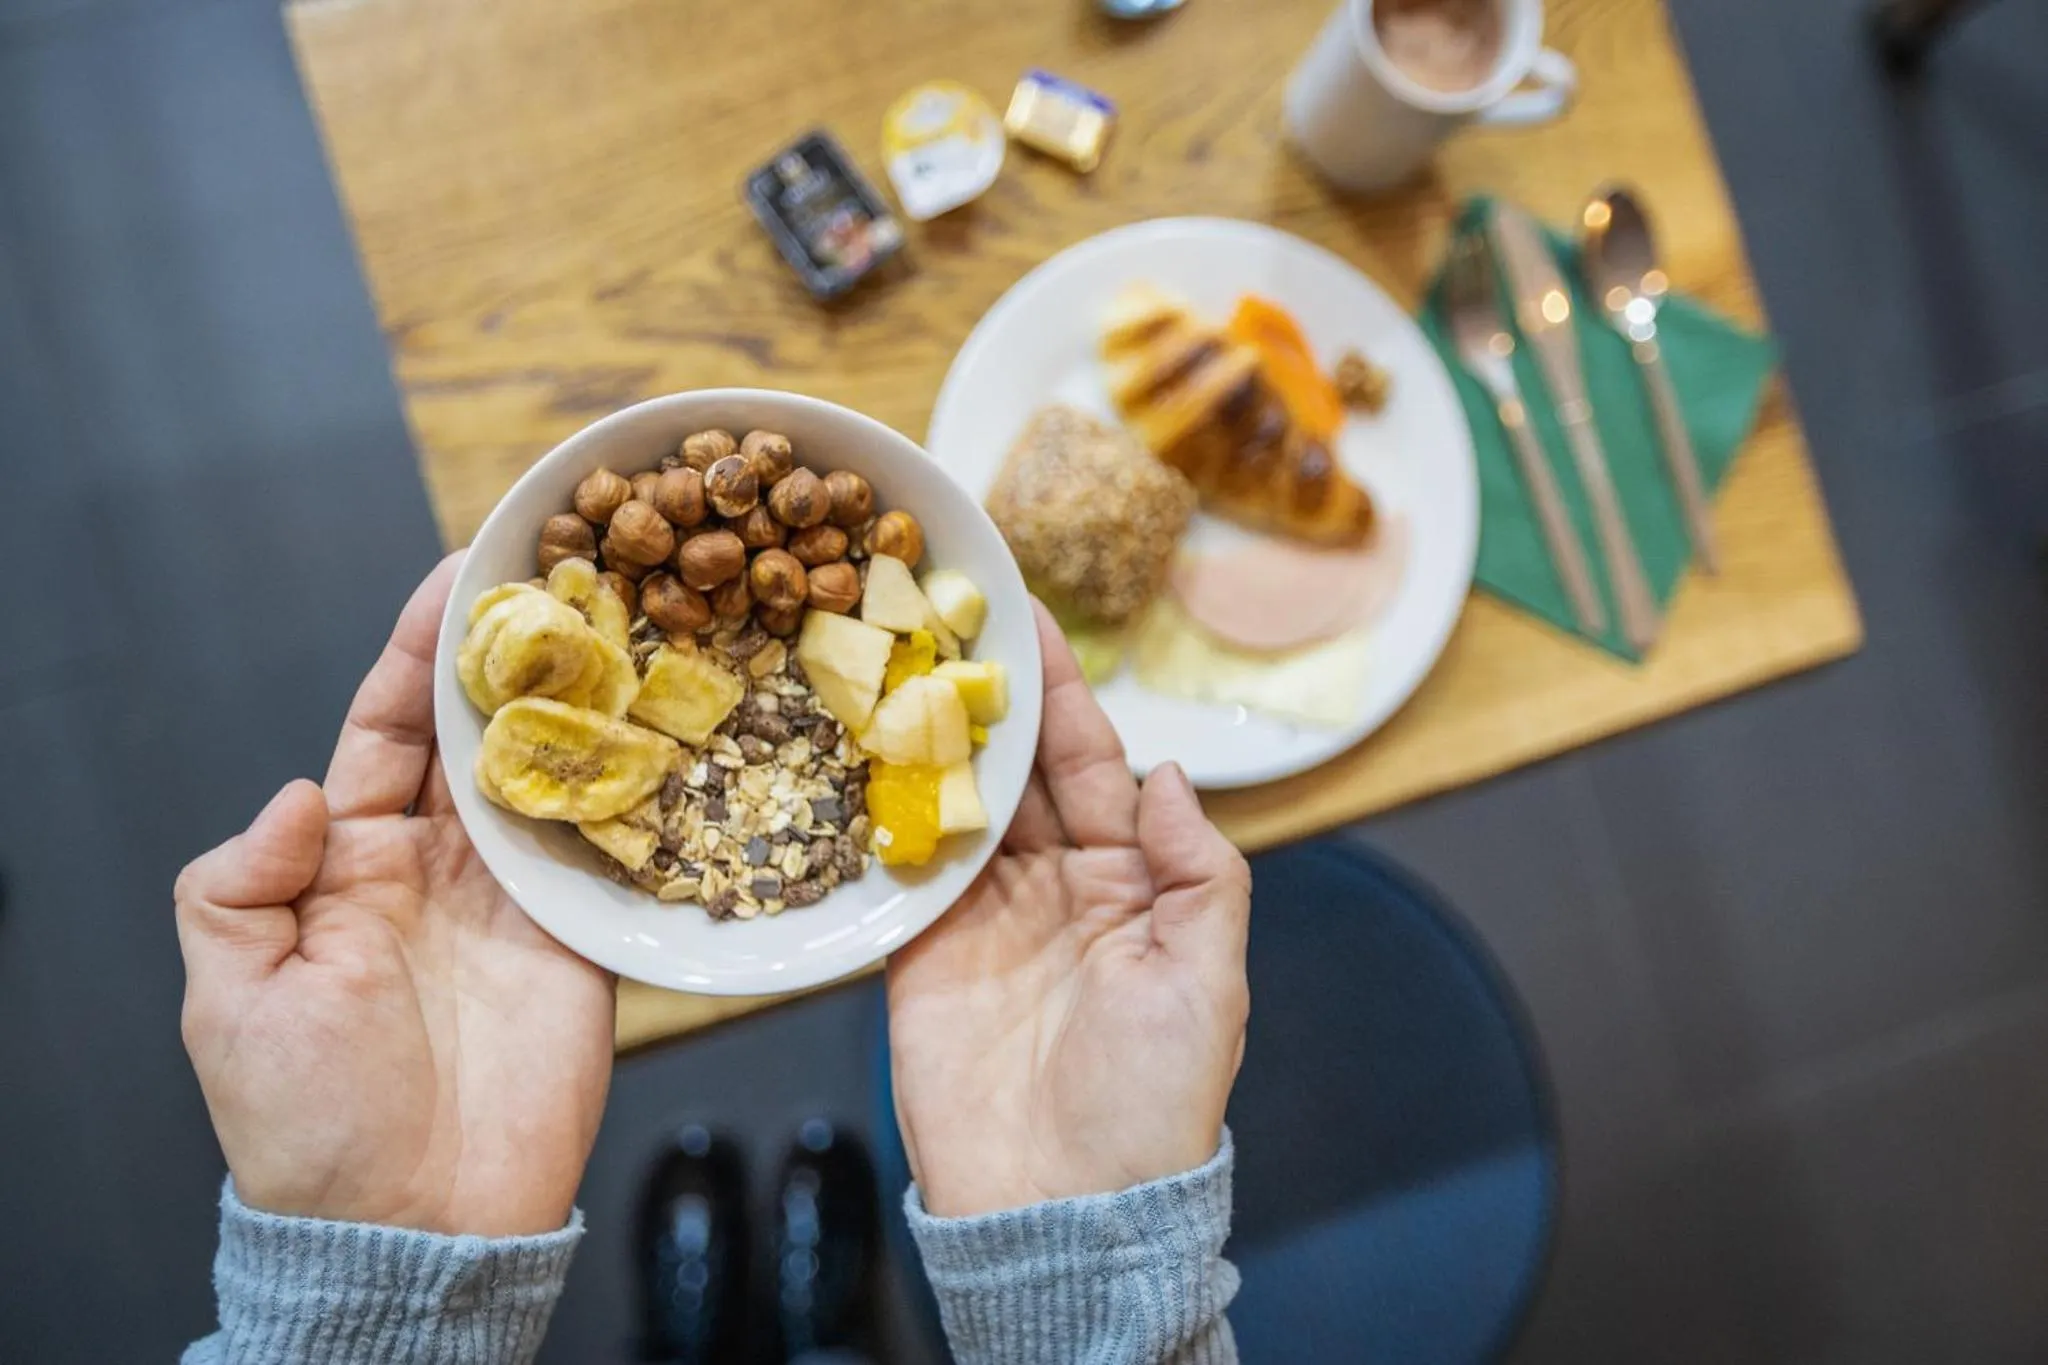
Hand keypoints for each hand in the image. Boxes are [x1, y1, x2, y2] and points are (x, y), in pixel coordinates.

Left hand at [174, 554, 614, 1236]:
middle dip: (517, 652)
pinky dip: (641, 789)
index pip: (385, 731)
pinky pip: (616, 847)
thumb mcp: (231, 1002)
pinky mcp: (586, 938)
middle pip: (481, 733)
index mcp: (349, 865)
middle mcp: (439, 866)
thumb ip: (240, 888)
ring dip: (588, 702)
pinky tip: (667, 728)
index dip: (415, 654)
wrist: (419, 1221)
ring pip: (556, 774)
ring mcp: (519, 899)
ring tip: (628, 624)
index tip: (456, 578)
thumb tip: (301, 791)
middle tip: (564, 571)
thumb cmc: (309, 1122)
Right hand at [887, 603, 1251, 1217]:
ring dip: (924, 738)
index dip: (1060, 692)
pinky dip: (877, 815)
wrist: (1060, 1209)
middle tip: (939, 614)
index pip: (1091, 764)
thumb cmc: (1154, 1102)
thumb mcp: (1208, 980)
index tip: (1027, 618)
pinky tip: (853, 754)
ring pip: (953, 804)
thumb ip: (1199, 872)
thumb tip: (1168, 772)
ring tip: (888, 661)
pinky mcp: (917, 955)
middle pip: (1015, 770)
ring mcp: (982, 917)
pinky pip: (898, 869)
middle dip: (982, 695)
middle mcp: (1056, 887)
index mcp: (1132, 882)